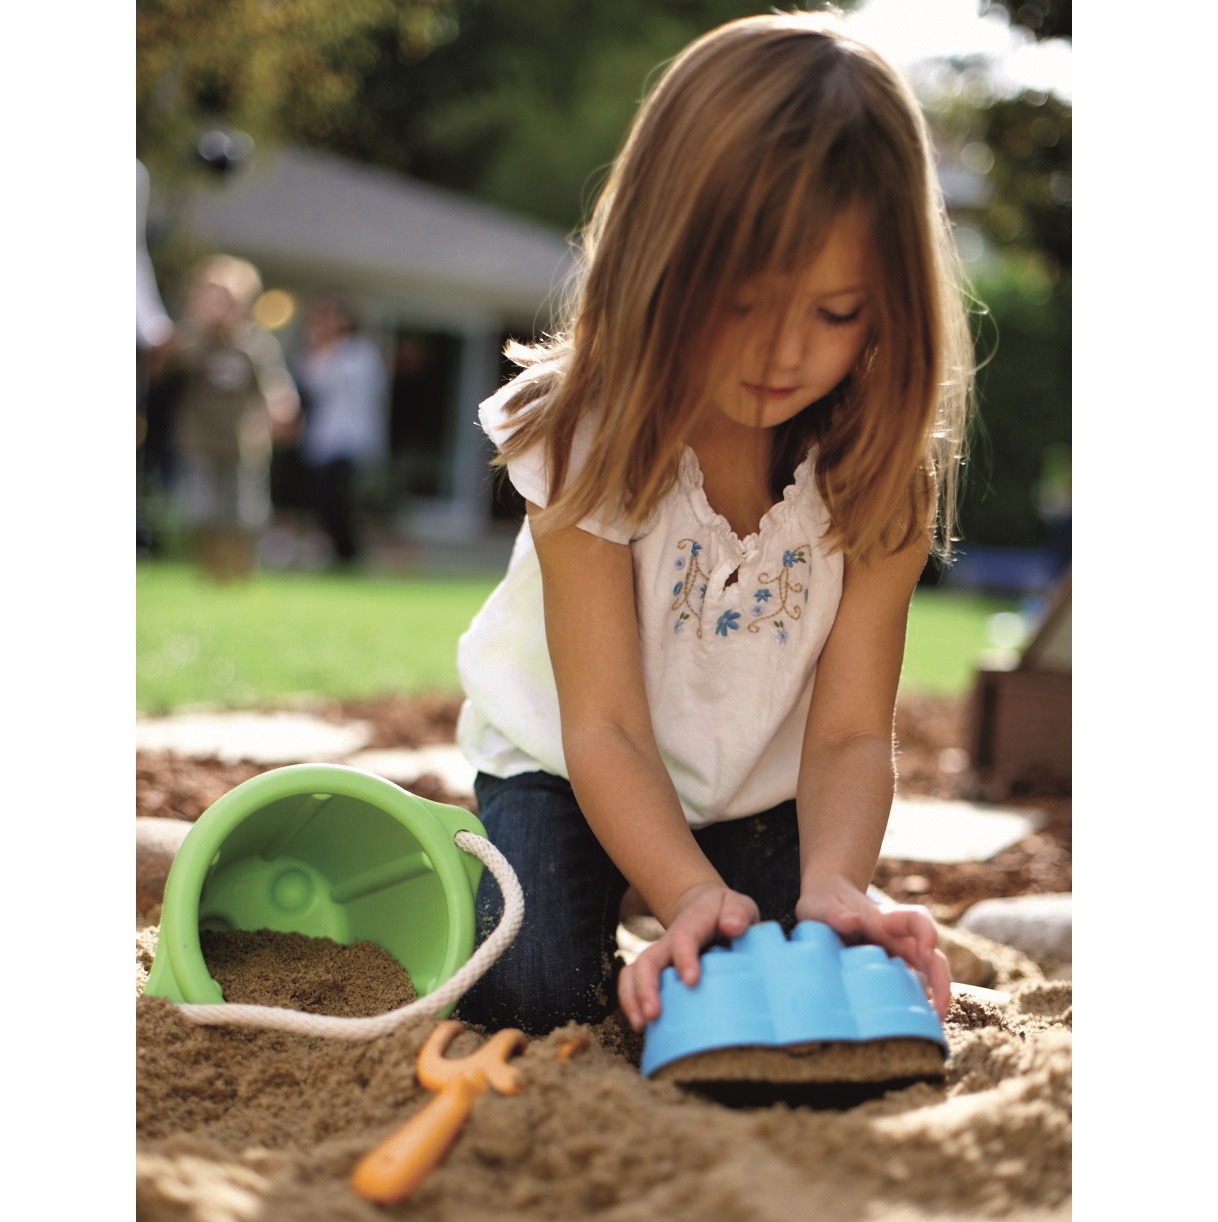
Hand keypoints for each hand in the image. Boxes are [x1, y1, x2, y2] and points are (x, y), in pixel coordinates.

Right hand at [617, 883, 758, 1031]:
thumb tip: (733, 927)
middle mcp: (670, 939)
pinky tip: (642, 1028)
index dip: (684, 957)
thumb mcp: (740, 907)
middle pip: (649, 959)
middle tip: (654, 1014)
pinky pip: (633, 984)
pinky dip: (631, 1004)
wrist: (706, 909)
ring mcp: (660, 955)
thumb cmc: (727, 914)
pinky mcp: (655, 971)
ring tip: (642, 1026)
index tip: (692, 981)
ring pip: (634, 972)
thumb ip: (739, 913)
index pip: (684, 936)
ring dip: (633, 998)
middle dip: (647, 987)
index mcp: (693, 922)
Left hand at [796, 874, 951, 1018]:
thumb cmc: (823, 904)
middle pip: (932, 955)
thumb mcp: (821, 905)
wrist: (823, 904)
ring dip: (934, 998)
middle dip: (941, 981)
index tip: (926, 951)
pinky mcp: (888, 971)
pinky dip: (915, 1004)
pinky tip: (912, 1025)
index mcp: (882, 920)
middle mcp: (896, 938)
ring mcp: (895, 955)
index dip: (927, 933)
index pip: (916, 919)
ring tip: (930, 1025)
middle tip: (938, 1012)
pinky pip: (910, 986)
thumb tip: (851, 921)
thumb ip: (834, 913)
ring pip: (927, 973)